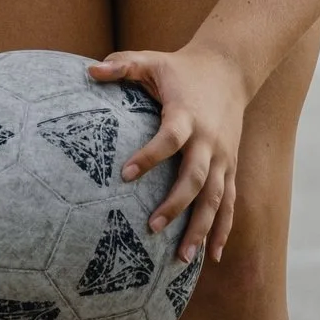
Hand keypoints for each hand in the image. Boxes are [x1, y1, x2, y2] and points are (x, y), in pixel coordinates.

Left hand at [88, 45, 249, 265]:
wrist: (230, 68)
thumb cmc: (181, 68)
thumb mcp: (152, 60)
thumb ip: (122, 65)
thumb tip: (89, 69)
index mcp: (186, 115)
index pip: (169, 139)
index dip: (148, 156)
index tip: (125, 175)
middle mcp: (209, 140)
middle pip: (195, 178)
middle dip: (175, 205)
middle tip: (151, 229)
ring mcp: (223, 156)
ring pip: (215, 198)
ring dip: (201, 228)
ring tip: (181, 259)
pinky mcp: (230, 166)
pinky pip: (229, 202)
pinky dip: (223, 228)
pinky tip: (212, 256)